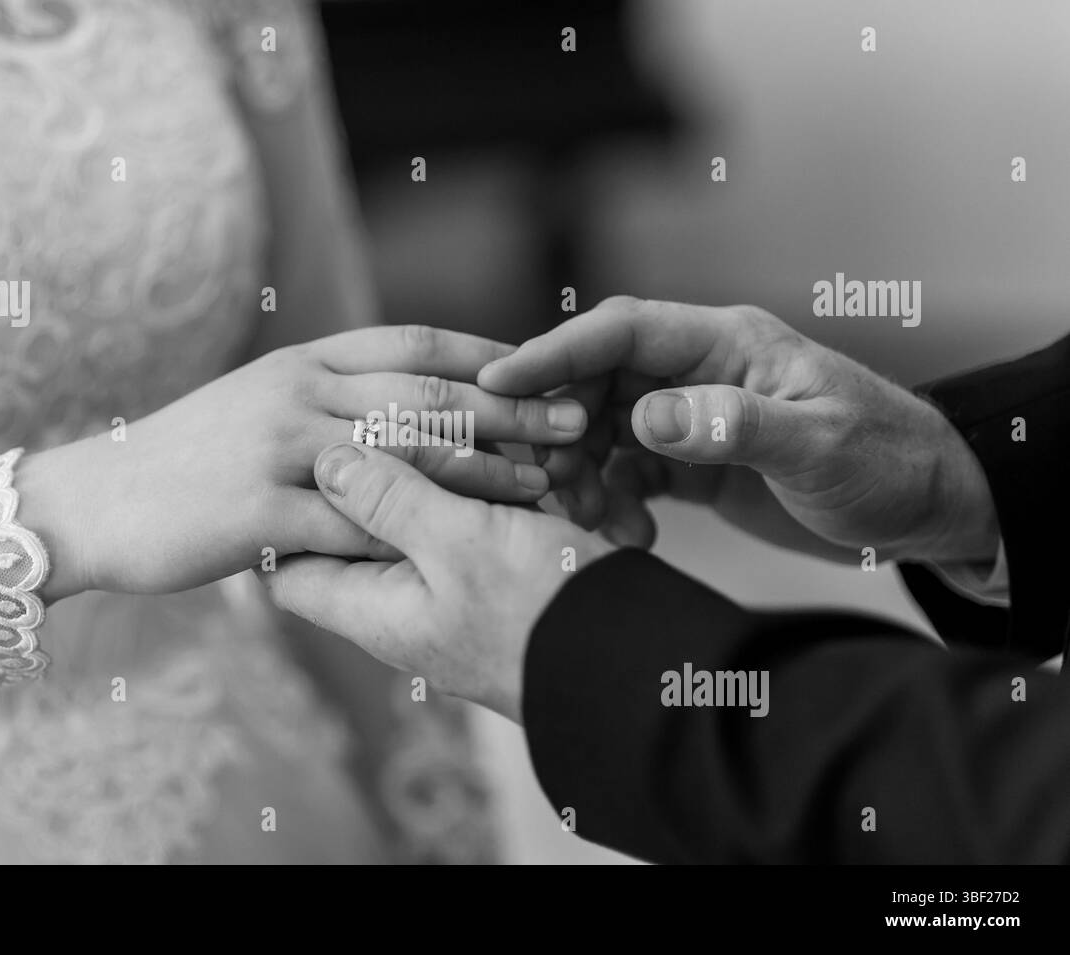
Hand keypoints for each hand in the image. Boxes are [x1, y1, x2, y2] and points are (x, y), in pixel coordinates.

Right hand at [18, 325, 589, 599]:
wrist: (94, 502)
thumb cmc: (186, 460)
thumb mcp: (258, 403)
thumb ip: (329, 397)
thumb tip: (406, 404)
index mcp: (302, 361)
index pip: (413, 343)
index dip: (487, 355)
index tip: (547, 368)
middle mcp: (296, 391)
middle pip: (425, 394)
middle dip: (509, 409)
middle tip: (576, 422)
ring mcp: (276, 449)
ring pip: (403, 455)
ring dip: (481, 472)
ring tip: (544, 485)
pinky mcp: (257, 511)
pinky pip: (352, 524)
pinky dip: (413, 537)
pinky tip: (460, 550)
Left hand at [263, 443, 616, 722]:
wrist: (638, 661)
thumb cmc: (543, 613)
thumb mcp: (457, 544)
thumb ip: (387, 500)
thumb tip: (325, 463)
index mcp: (371, 607)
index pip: (289, 565)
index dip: (283, 510)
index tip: (297, 454)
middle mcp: (402, 602)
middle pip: (349, 530)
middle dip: (365, 472)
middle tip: (377, 419)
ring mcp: (450, 589)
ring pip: (415, 514)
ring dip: (434, 467)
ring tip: (457, 425)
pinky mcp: (497, 573)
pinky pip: (468, 518)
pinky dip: (481, 481)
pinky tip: (504, 449)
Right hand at [478, 297, 999, 564]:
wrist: (929, 507)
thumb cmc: (889, 463)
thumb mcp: (818, 446)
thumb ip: (733, 426)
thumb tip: (646, 416)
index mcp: (727, 343)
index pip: (621, 331)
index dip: (554, 352)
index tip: (498, 384)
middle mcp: (700, 372)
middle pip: (596, 381)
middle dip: (560, 428)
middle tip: (545, 480)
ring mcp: (693, 416)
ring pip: (602, 430)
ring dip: (582, 474)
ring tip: (591, 522)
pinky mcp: (692, 461)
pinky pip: (625, 472)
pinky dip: (611, 503)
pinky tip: (628, 536)